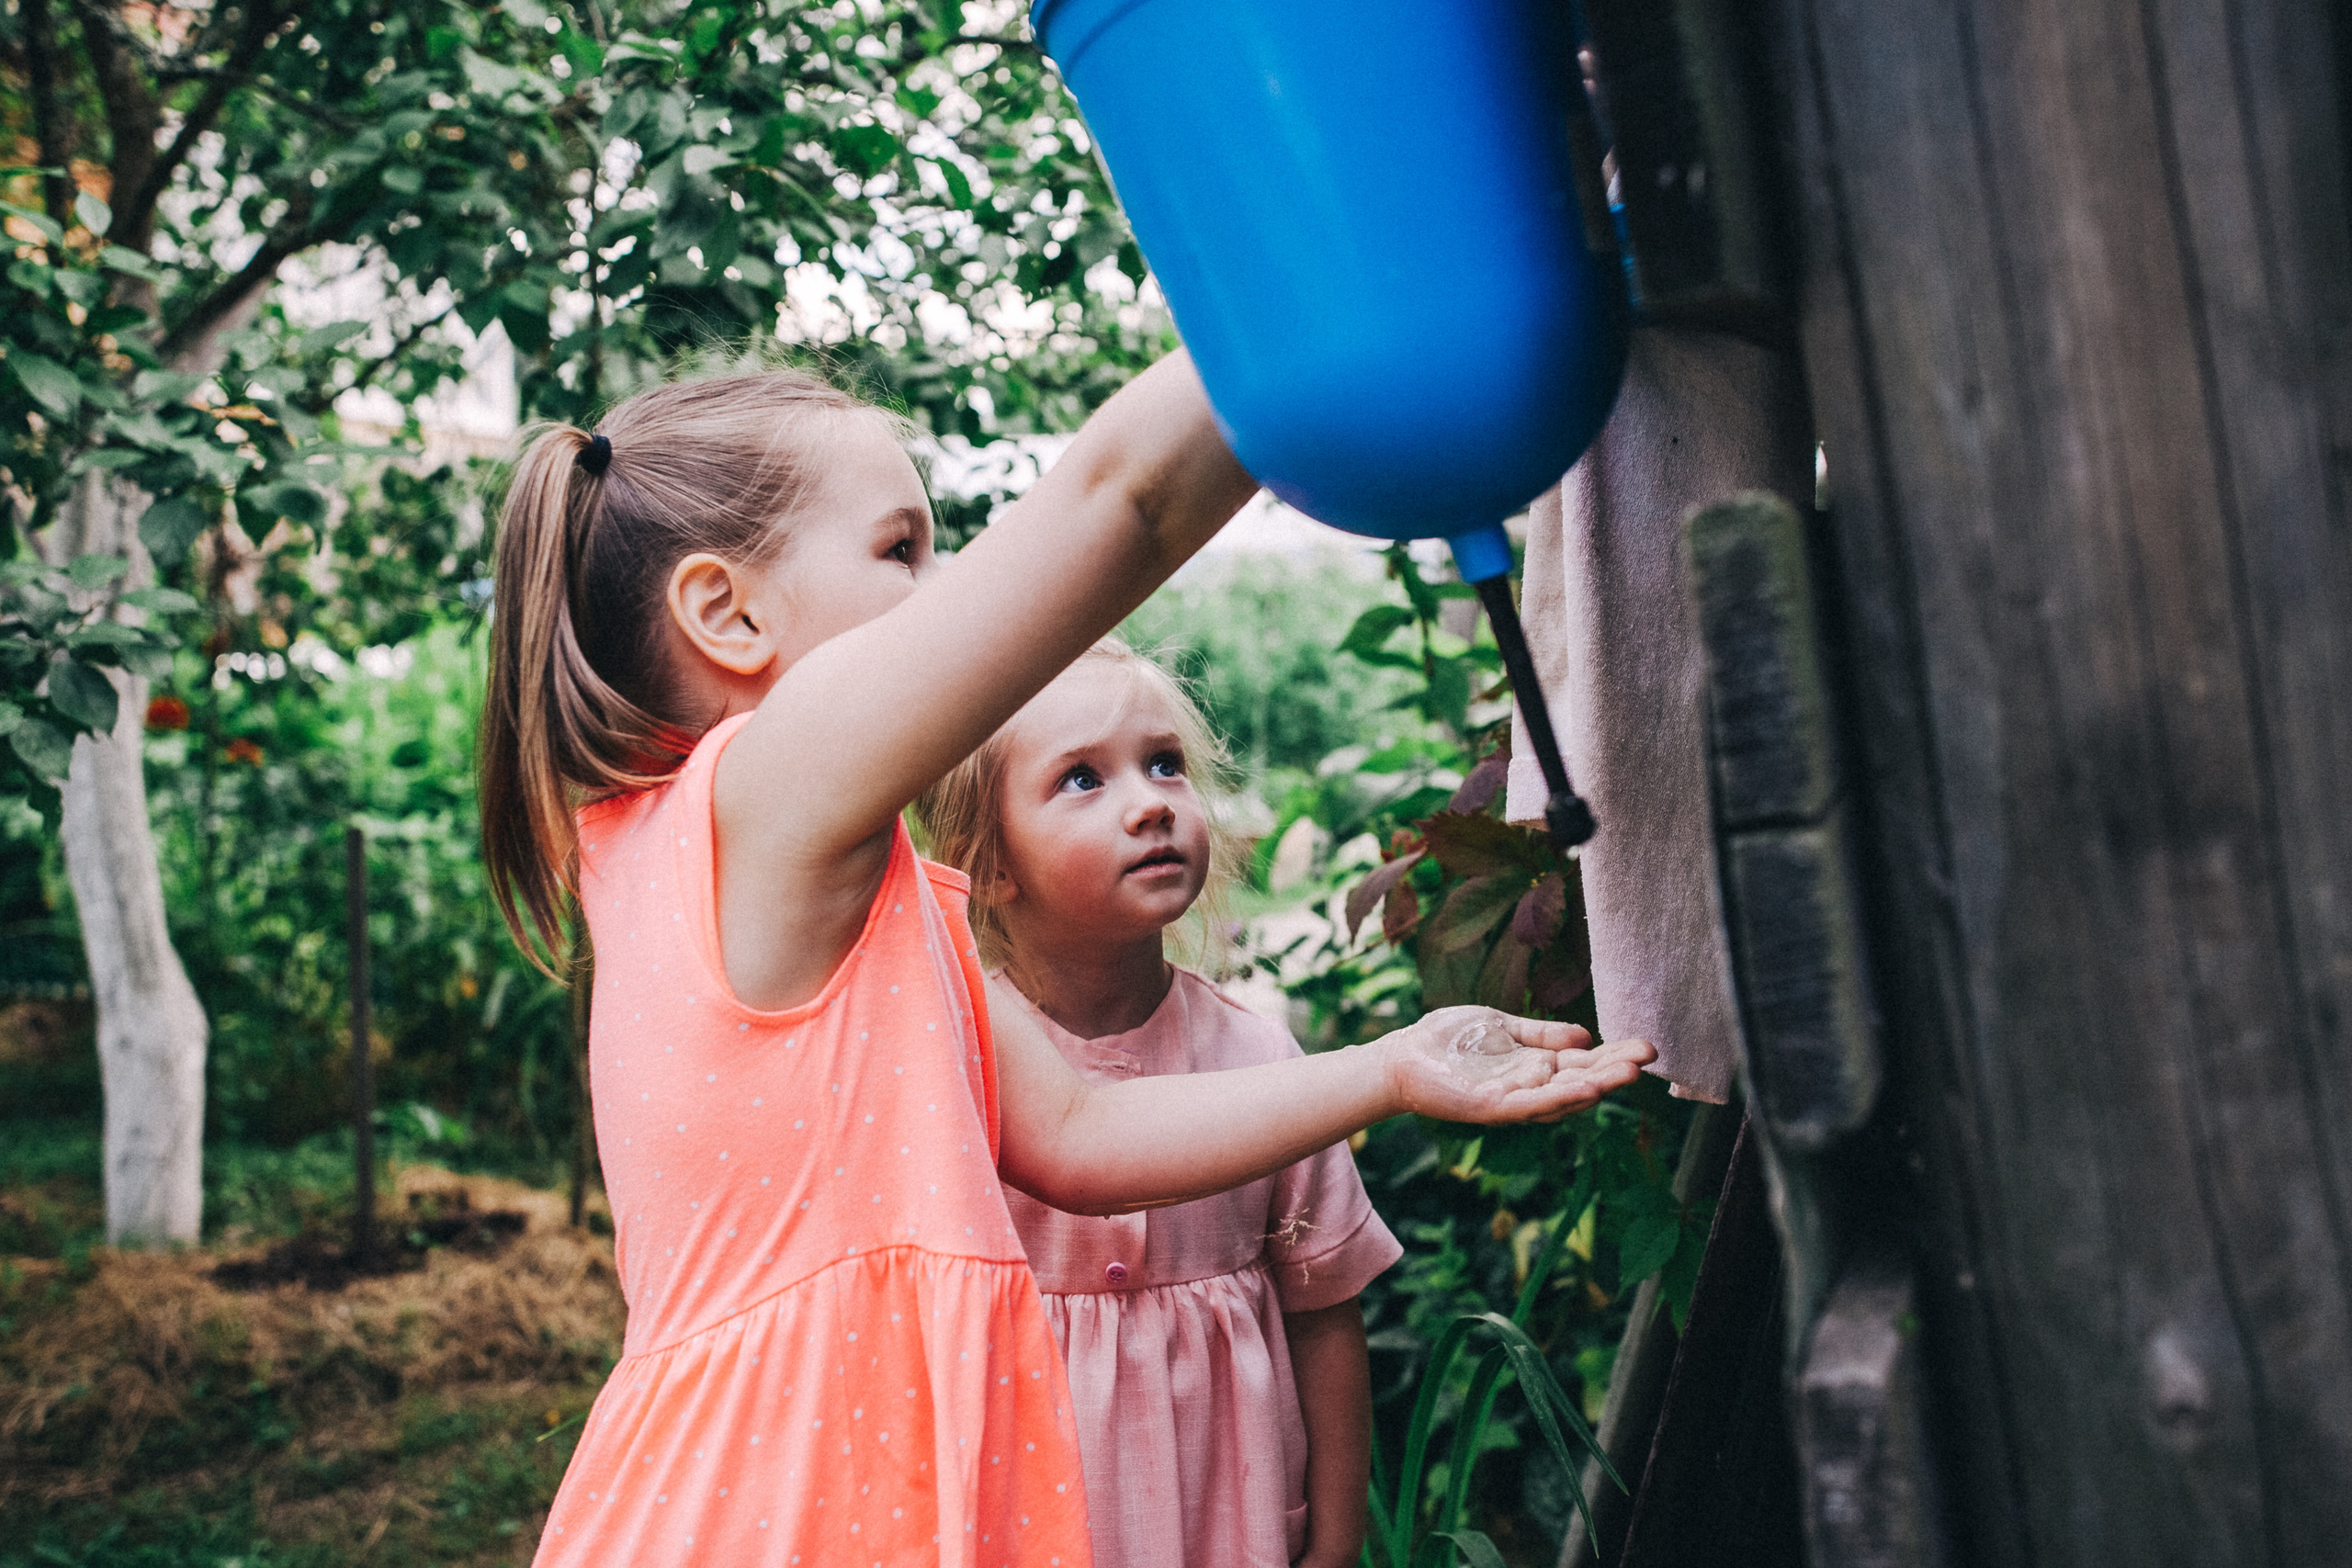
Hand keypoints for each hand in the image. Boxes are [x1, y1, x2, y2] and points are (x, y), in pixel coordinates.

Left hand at [1379, 1007, 1654, 1123]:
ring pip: (1563, 1096)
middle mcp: (1532, 1086)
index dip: (1614, 1055)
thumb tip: (1585, 1036)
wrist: (1404, 1055)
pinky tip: (1582, 1087)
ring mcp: (1515, 1100)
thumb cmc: (1450, 1041)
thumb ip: (1542, 1033)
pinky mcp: (1493, 1108)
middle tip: (1648, 1056)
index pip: (1584, 1061)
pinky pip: (1531, 1105)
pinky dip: (1557, 1097)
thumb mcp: (1504, 1026)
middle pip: (1582, 1080)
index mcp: (1537, 1064)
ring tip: (1628, 1073)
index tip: (1645, 1046)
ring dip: (1596, 1086)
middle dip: (1615, 1070)